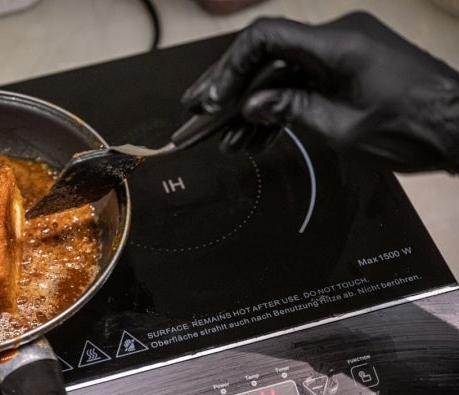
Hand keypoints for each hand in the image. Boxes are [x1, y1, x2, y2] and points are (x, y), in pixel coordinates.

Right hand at [182, 11, 458, 172]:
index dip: (230, 69)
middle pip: (266, 57)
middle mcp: (336, 40)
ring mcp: (341, 55)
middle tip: (196, 112)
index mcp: (335, 44)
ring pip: (281, 77)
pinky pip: (302, 86)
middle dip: (230, 88)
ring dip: (252, 109)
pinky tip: (256, 139)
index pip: (265, 39)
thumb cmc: (412, 127)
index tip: (211, 101)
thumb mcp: (343, 125)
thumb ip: (292, 110)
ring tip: (226, 142)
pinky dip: (279, 111)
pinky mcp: (346, 72)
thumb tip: (250, 106)